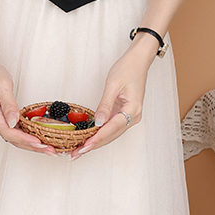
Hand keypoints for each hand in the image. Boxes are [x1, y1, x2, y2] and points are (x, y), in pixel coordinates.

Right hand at [0, 58, 55, 154]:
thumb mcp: (2, 86)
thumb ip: (8, 104)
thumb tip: (13, 122)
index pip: (9, 132)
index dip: (24, 139)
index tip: (38, 142)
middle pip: (13, 139)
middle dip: (32, 146)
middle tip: (49, 150)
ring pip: (15, 138)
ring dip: (31, 144)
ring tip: (47, 148)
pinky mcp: (2, 119)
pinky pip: (15, 132)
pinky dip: (27, 137)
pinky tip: (37, 139)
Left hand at [70, 43, 151, 158]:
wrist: (138, 61)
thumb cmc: (128, 68)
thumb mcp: (113, 84)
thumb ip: (105, 105)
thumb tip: (98, 123)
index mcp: (133, 110)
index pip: (112, 128)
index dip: (97, 138)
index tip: (85, 146)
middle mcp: (133, 116)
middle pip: (111, 135)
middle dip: (93, 145)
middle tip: (76, 153)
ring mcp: (129, 116)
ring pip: (111, 134)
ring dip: (96, 142)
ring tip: (79, 150)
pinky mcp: (123, 113)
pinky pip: (111, 127)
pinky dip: (100, 134)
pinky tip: (89, 139)